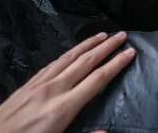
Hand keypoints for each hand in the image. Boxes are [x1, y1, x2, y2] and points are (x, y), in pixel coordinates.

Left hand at [0, 32, 134, 132]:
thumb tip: (106, 130)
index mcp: (63, 108)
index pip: (97, 80)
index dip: (116, 64)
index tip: (131, 52)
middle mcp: (53, 90)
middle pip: (85, 62)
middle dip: (106, 47)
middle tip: (122, 34)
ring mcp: (38, 85)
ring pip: (68, 58)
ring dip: (87, 45)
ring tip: (102, 35)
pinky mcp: (26, 86)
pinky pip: (52, 64)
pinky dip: (66, 54)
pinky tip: (71, 52)